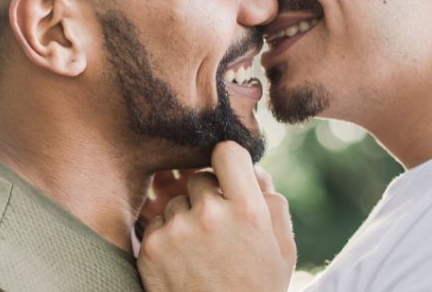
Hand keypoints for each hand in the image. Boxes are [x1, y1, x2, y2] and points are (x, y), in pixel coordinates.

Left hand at [137, 141, 296, 291]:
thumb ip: (272, 203)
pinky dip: (167, 238)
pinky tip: (183, 263)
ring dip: (186, 217)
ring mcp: (176, 231)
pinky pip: (157, 223)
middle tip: (219, 228)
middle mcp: (210, 215)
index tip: (230, 174)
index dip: (229, 161)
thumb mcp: (282, 250)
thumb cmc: (257, 290)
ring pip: (176, 201)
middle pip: (200, 177)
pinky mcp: (149, 248)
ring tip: (202, 252)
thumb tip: (253, 169)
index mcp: (248, 212)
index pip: (227, 152)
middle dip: (209, 196)